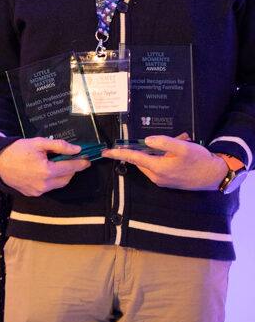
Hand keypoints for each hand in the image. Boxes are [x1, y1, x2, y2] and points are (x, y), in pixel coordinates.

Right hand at [0, 137, 91, 196]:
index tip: (87, 160)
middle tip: (71, 160)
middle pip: (66, 178)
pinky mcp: (33, 193)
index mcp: (46, 170)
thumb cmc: (17, 150)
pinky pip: (48, 188)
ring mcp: (38, 191)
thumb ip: (59, 146)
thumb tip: (76, 150)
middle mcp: (44, 184)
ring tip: (57, 164)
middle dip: (71, 169)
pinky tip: (45, 171)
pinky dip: (51, 180)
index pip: (70, 167)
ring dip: (61, 175)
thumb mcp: (38, 143)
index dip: (80, 163)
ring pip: (58, 184)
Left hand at [103, 134, 227, 190]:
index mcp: (158, 168)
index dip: (118, 153)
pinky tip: (179, 154)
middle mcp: (157, 176)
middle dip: (151, 148)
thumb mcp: (183, 147)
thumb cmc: (200, 161)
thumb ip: (164, 142)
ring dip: (160, 153)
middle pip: (143, 159)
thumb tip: (147, 140)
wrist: (215, 176)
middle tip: (171, 140)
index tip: (106, 152)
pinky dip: (164, 158)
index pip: (134, 158)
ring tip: (180, 144)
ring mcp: (162, 181)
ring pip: (152, 162)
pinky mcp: (168, 182)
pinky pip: (159, 167)